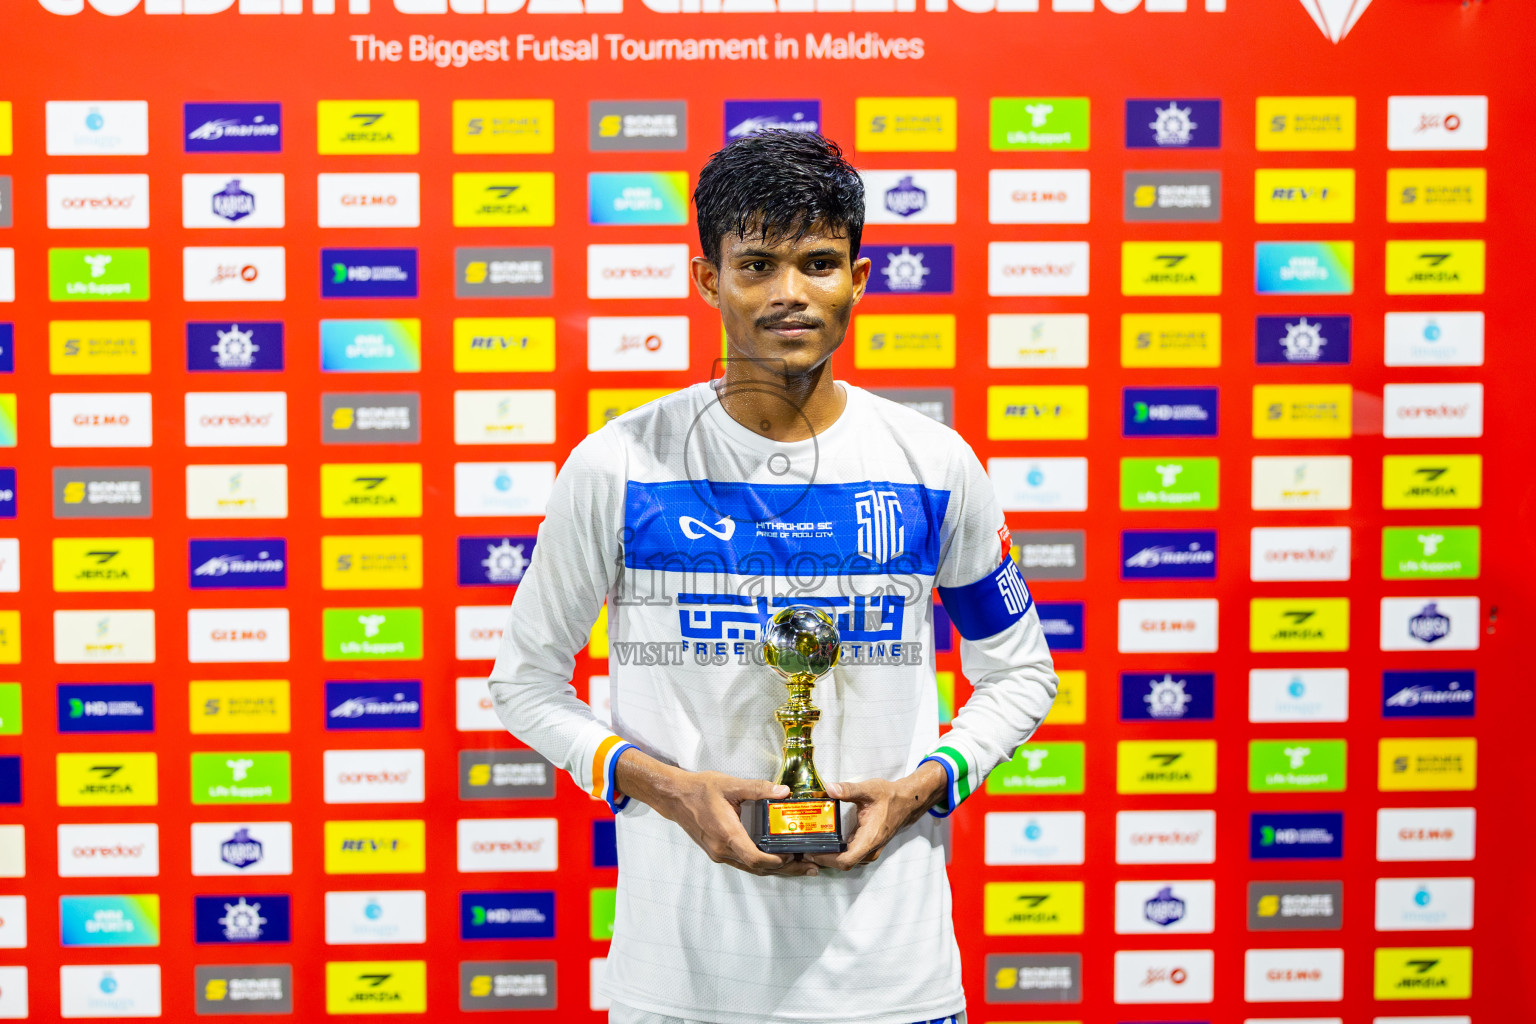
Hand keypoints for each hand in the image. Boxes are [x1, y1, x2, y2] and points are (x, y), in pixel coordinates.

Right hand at [614, 748, 818, 876]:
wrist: (674, 796)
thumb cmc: (700, 789)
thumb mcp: (730, 785)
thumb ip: (758, 789)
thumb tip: (784, 792)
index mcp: (727, 835)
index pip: (756, 859)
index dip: (778, 862)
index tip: (796, 857)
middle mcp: (723, 850)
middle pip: (757, 869)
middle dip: (785, 870)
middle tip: (809, 868)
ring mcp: (719, 853)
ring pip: (750, 868)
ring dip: (775, 868)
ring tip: (798, 865)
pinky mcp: (717, 851)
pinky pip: (743, 862)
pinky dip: (761, 863)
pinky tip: (775, 857)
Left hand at [808, 760, 948, 871]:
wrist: (907, 802)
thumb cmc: (890, 797)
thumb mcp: (869, 790)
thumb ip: (848, 790)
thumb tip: (829, 788)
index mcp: (870, 839)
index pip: (845, 861)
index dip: (826, 859)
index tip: (811, 851)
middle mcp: (870, 849)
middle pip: (842, 864)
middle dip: (822, 859)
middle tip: (803, 848)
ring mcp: (870, 850)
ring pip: (846, 862)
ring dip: (828, 857)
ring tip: (810, 846)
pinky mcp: (868, 847)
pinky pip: (850, 856)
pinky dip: (836, 853)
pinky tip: (824, 843)